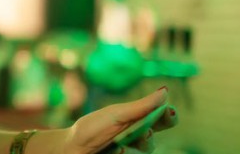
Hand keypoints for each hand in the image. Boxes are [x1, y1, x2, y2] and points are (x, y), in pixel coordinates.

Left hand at [62, 88, 177, 153]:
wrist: (71, 146)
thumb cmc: (92, 127)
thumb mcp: (117, 114)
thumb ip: (141, 106)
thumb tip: (165, 91)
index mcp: (136, 119)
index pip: (161, 118)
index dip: (169, 115)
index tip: (169, 112)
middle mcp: (136, 135)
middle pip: (154, 137)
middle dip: (151, 135)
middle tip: (146, 131)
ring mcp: (129, 149)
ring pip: (146, 150)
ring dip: (139, 145)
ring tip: (125, 143)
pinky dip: (127, 153)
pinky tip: (119, 150)